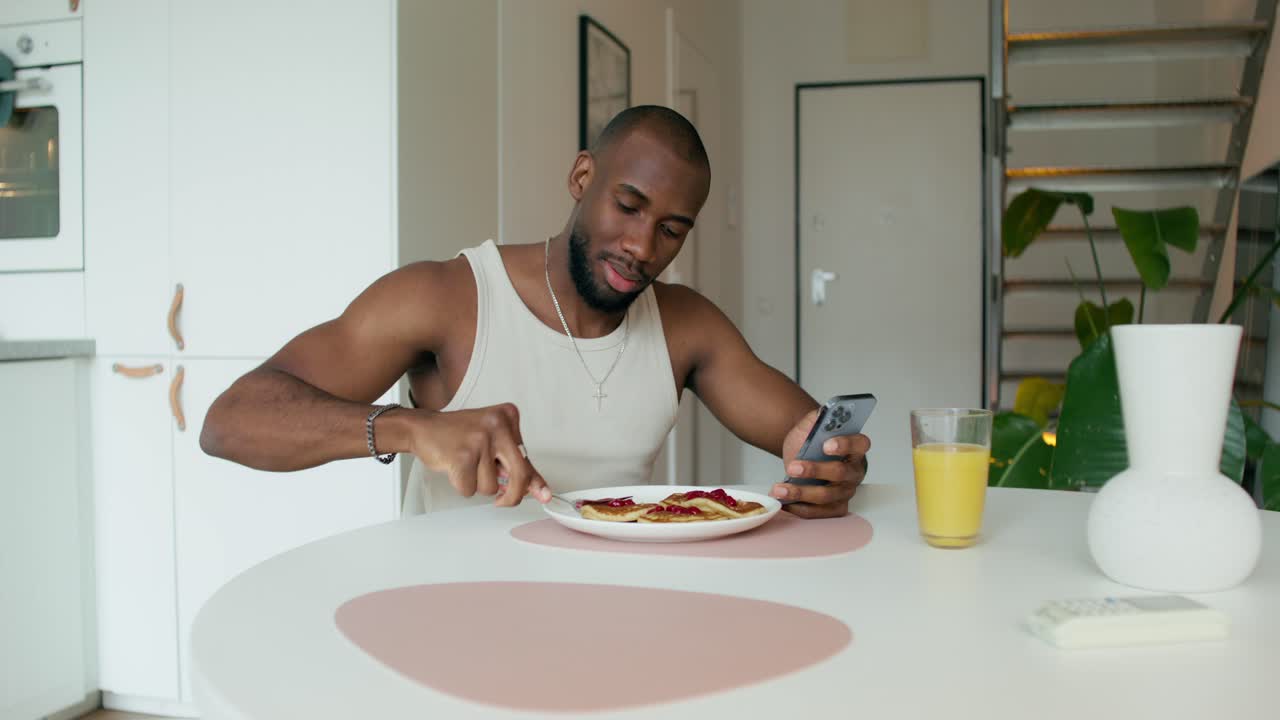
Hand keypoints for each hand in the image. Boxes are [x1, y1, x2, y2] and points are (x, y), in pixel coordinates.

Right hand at [407, 403, 550, 506]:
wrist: (423, 428)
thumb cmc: (459, 436)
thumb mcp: (494, 443)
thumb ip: (517, 465)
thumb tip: (540, 490)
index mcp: (508, 417)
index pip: (528, 459)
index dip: (531, 482)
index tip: (544, 495)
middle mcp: (498, 424)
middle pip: (520, 475)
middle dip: (512, 496)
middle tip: (503, 501)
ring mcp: (480, 439)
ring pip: (491, 487)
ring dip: (478, 484)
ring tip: (467, 465)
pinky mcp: (462, 456)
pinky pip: (470, 489)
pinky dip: (462, 486)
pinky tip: (455, 468)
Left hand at [771, 408, 869, 518]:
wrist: (801, 454)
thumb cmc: (810, 440)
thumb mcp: (811, 424)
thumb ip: (817, 418)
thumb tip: (822, 413)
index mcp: (855, 447)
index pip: (859, 444)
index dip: (845, 444)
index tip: (826, 444)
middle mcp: (855, 471)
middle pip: (840, 473)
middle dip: (815, 471)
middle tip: (792, 467)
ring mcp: (846, 491)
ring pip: (826, 496)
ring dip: (801, 493)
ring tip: (779, 489)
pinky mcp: (835, 507)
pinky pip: (819, 513)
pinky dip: (799, 508)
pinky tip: (783, 502)